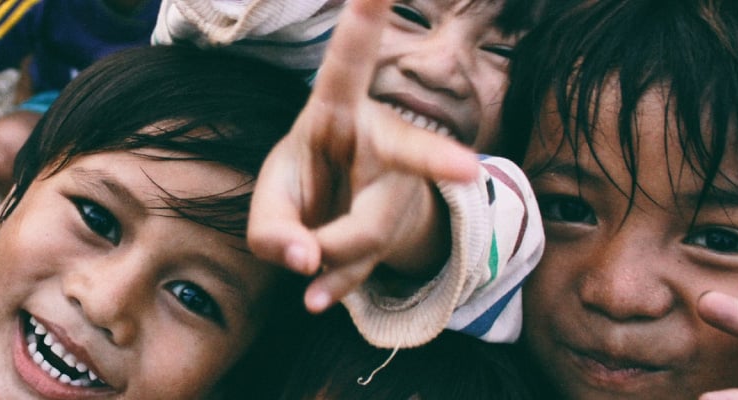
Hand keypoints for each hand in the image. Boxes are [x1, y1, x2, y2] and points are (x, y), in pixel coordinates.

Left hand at [246, 0, 479, 312]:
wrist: (332, 220)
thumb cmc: (302, 185)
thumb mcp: (270, 199)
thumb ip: (270, 229)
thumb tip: (304, 261)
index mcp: (336, 109)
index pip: (350, 63)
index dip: (364, 22)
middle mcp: (381, 138)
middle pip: (407, 155)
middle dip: (436, 161)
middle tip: (468, 169)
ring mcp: (401, 184)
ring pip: (374, 226)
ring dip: (329, 258)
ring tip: (303, 268)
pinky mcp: (400, 227)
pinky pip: (371, 263)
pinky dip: (336, 285)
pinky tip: (317, 297)